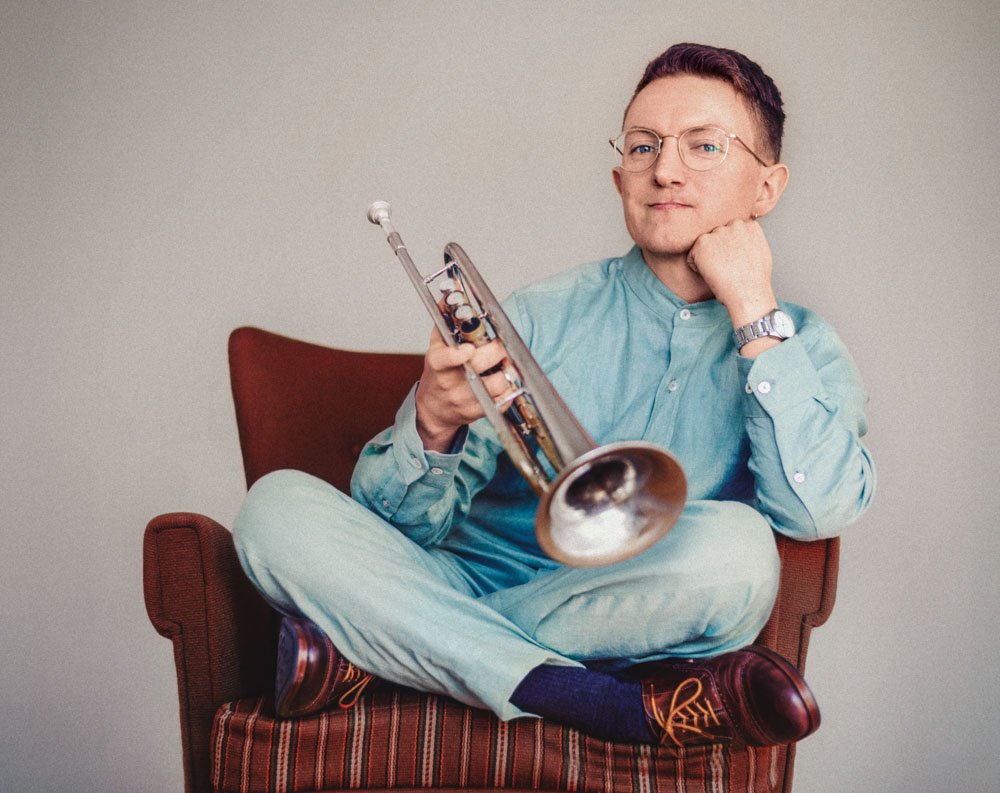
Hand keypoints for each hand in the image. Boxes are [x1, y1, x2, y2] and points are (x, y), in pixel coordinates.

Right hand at [414, 329, 512, 451]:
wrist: (434, 408)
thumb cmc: (439, 374)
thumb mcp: (436, 347)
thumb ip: (445, 320)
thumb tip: (452, 295)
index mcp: (439, 363)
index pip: (444, 359)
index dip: (457, 355)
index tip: (469, 349)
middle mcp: (451, 382)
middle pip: (479, 366)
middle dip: (497, 352)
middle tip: (502, 346)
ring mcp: (465, 398)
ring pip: (496, 384)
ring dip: (508, 371)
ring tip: (507, 363)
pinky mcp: (478, 411)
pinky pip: (503, 400)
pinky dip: (510, 388)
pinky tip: (506, 380)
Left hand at [686, 218, 776, 326]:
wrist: (747, 292)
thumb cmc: (754, 280)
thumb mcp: (760, 252)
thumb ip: (749, 240)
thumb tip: (740, 239)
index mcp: (749, 225)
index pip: (731, 232)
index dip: (730, 249)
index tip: (736, 261)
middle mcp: (734, 224)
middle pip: (717, 237)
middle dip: (717, 251)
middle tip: (727, 269)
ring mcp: (718, 232)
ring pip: (704, 245)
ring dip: (706, 258)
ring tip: (721, 272)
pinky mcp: (703, 243)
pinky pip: (692, 256)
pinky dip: (697, 267)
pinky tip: (712, 275)